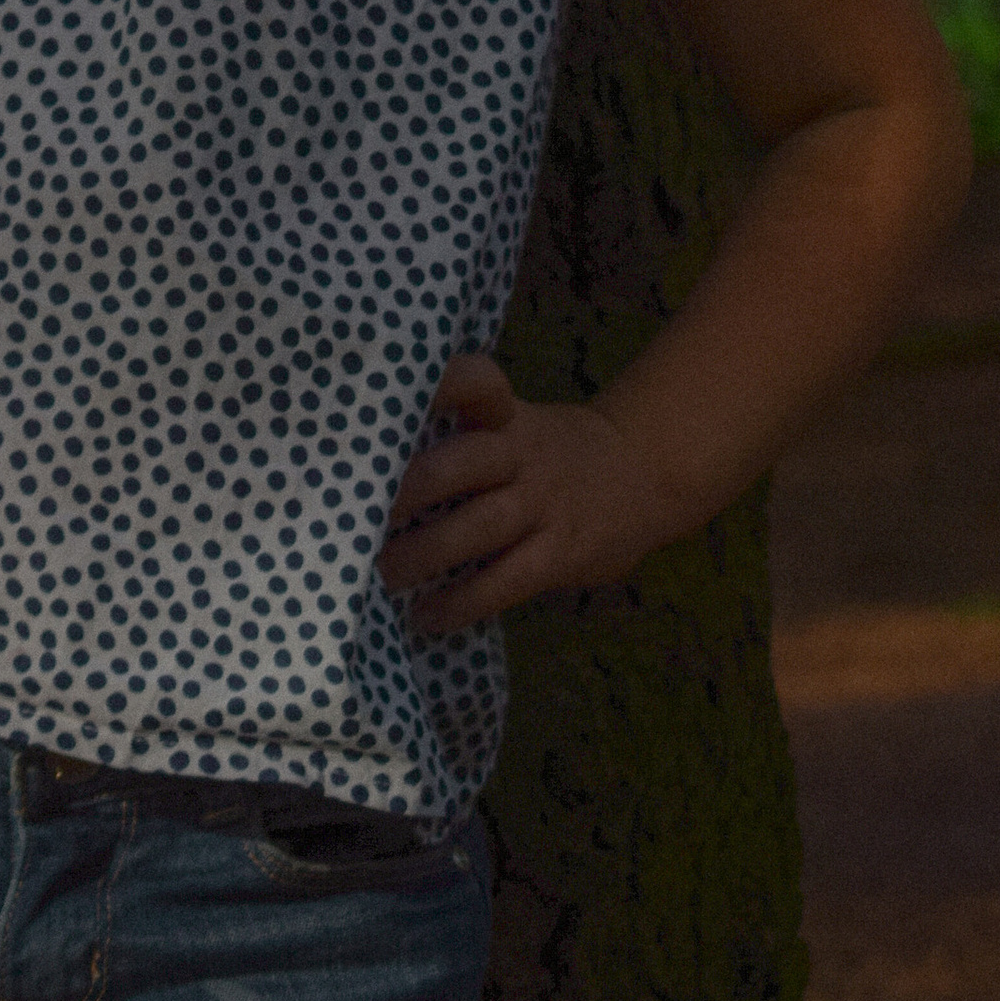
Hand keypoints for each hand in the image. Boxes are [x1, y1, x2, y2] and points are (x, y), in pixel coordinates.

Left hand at [375, 353, 687, 637]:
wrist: (646, 472)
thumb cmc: (553, 453)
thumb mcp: (517, 425)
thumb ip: (463, 439)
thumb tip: (368, 471)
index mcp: (504, 418)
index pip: (476, 383)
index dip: (440, 387)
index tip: (388, 398)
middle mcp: (520, 454)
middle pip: (462, 463)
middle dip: (408, 489)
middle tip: (353, 513)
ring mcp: (543, 503)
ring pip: (479, 526)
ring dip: (425, 553)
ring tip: (382, 574)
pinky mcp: (561, 551)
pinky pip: (507, 580)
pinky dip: (465, 602)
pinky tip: (428, 617)